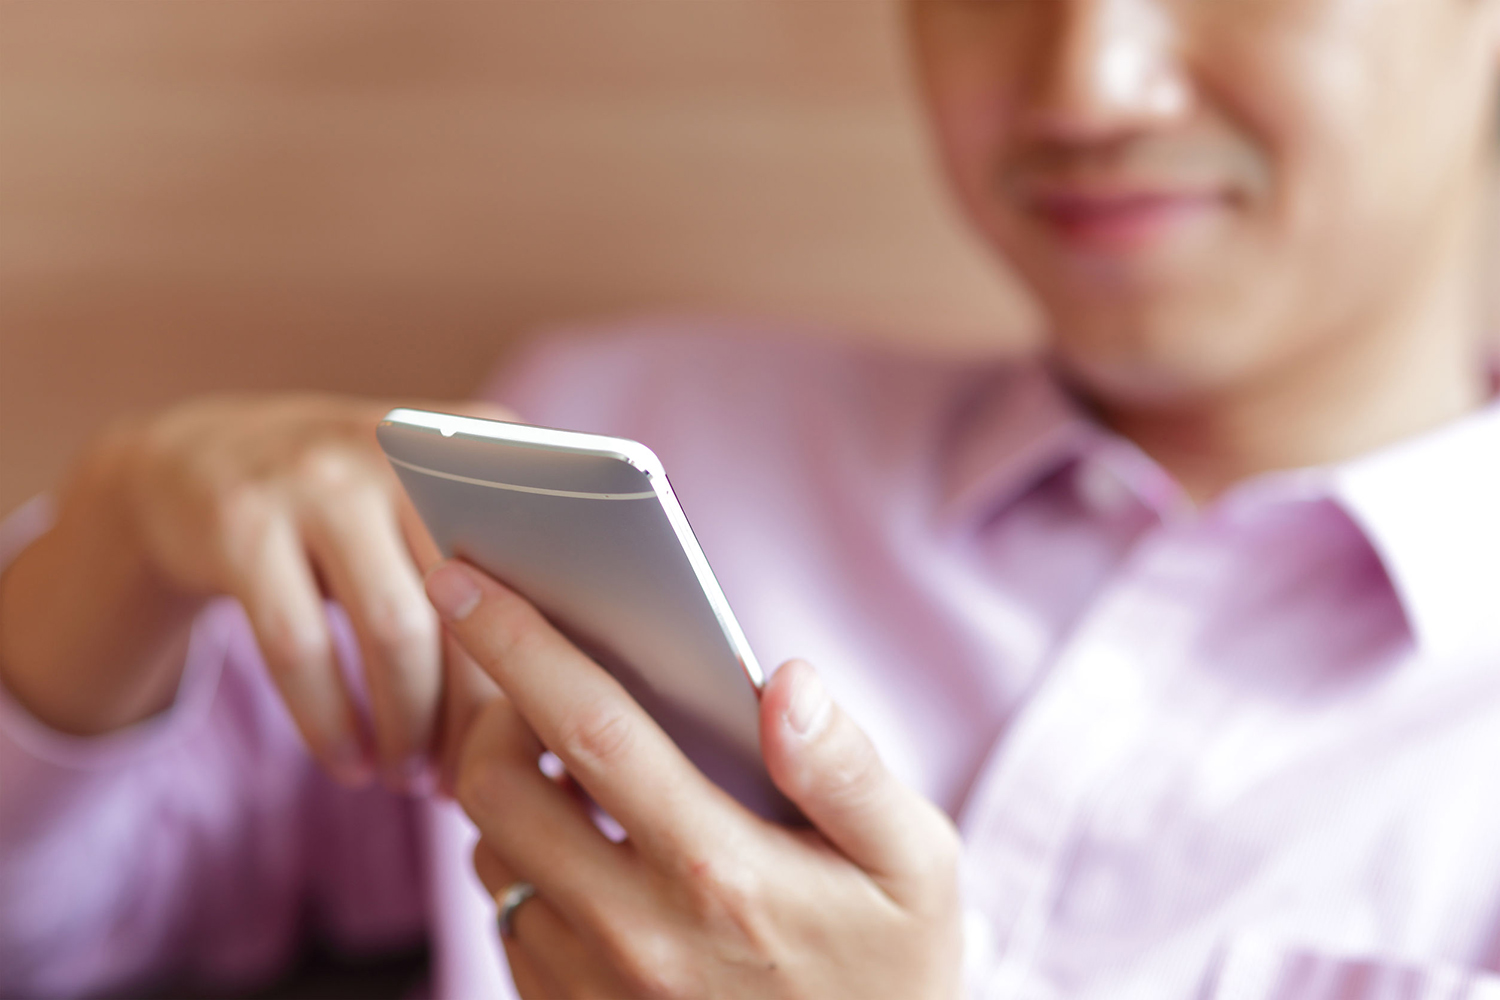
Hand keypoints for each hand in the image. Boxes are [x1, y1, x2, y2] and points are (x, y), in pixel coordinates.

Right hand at [0, 393, 503, 789]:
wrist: (199, 464)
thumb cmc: (359, 518)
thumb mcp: (430, 507)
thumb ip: (508, 566)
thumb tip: (572, 705)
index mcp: (480, 442)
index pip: (542, 564)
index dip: (550, 663)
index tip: (549, 740)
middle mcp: (406, 445)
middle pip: (476, 606)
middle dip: (479, 713)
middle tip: (477, 779)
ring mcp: (319, 479)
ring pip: (396, 629)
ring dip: (409, 725)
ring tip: (412, 778)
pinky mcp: (242, 523)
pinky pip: (299, 647)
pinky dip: (330, 722)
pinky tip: (350, 765)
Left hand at [428, 559, 963, 999]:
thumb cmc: (893, 973)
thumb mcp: (914, 866)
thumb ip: (846, 767)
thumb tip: (785, 680)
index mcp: (715, 869)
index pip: (590, 728)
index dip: (516, 644)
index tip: (462, 576)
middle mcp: (634, 931)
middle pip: (496, 790)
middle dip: (489, 714)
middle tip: (531, 694)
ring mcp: (594, 988)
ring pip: (492, 859)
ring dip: (510, 799)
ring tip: (568, 775)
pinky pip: (508, 925)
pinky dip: (525, 872)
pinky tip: (587, 860)